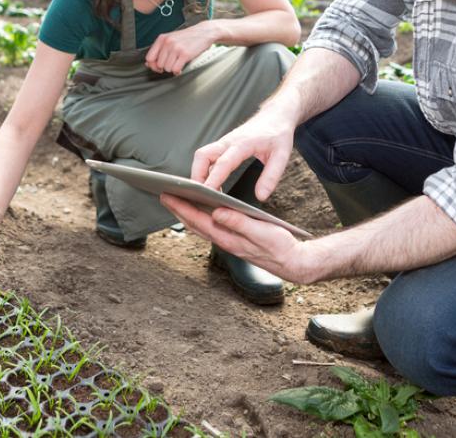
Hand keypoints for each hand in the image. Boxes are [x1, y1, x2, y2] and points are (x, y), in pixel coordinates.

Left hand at [145, 21, 216, 74]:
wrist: (204, 32)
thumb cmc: (187, 37)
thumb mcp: (171, 39)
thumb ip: (159, 50)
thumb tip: (148, 64)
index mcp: (162, 38)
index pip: (149, 57)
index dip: (153, 65)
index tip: (158, 66)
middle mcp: (168, 42)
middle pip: (158, 65)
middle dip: (165, 67)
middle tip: (172, 63)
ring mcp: (176, 48)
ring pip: (167, 68)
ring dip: (172, 68)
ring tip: (178, 63)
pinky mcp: (185, 54)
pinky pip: (175, 69)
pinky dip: (178, 70)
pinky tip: (181, 66)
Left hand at [160, 194, 313, 283]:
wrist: (292, 262)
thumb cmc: (279, 246)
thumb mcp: (261, 231)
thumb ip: (239, 222)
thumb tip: (217, 212)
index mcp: (228, 238)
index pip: (198, 220)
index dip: (181, 207)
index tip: (167, 195)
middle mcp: (224, 241)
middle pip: (194, 224)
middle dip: (178, 209)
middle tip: (163, 193)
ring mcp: (228, 241)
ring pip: (201, 226)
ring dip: (186, 213)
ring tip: (176, 199)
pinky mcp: (234, 240)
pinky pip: (211, 227)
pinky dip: (200, 216)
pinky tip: (200, 209)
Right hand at [191, 109, 294, 199]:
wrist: (275, 115)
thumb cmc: (278, 134)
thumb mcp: (282, 155)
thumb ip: (271, 176)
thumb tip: (260, 196)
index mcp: (243, 143)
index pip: (223, 162)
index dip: (214, 178)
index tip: (208, 193)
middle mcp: (228, 142)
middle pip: (202, 156)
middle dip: (197, 176)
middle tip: (202, 196)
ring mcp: (223, 143)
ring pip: (201, 156)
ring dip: (198, 174)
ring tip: (207, 194)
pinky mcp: (223, 146)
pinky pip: (206, 158)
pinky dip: (204, 171)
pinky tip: (212, 185)